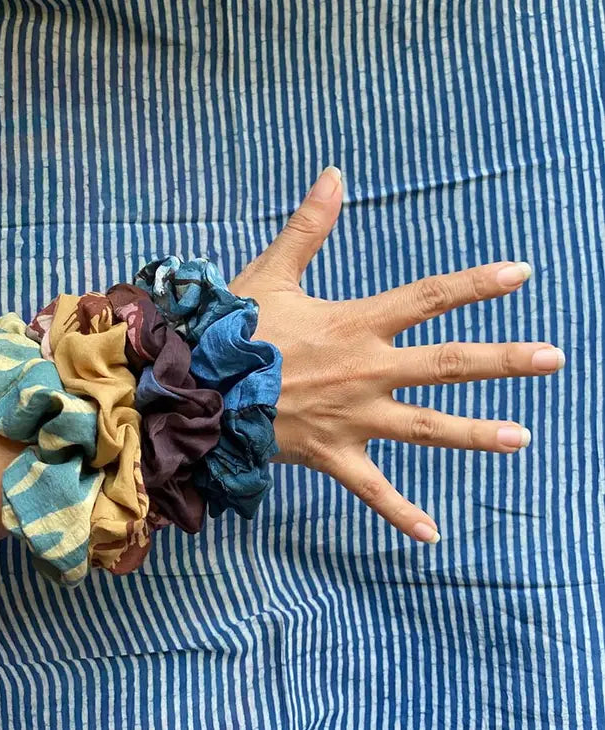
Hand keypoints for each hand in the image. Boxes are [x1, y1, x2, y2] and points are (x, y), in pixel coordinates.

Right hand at [229, 167, 564, 542]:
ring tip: (522, 439)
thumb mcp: (273, 273)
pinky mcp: (334, 454)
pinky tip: (432, 534)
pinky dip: (400, 512)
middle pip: (447, 363)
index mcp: (356, 325)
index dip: (476, 285)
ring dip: (475, 432)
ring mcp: (354, 417)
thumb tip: (334, 174)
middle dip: (502, 359)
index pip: (428, 299)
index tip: (521, 275)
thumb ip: (309, 226)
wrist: (203, 387)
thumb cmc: (236, 330)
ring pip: (426, 426)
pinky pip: (372, 489)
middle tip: (553, 358)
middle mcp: (366, 372)